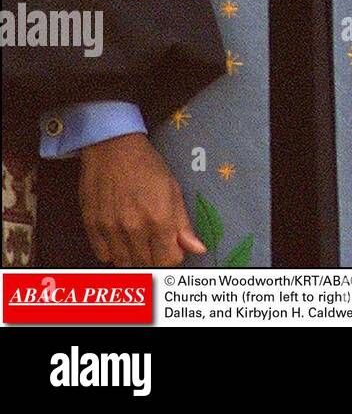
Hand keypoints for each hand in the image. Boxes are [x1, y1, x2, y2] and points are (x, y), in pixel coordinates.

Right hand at [79, 133, 205, 265]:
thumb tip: (198, 249)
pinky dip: (114, 252)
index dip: (174, 256)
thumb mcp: (173, 190)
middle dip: (156, 258)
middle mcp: (134, 229)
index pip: (168, 260)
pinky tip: (121, 238)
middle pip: (147, 264)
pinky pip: (103, 255)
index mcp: (159, 219)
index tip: (173, 247)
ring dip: (135, 257)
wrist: (113, 149)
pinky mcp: (91, 227)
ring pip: (124, 264)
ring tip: (140, 241)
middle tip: (157, 244)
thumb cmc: (148, 166)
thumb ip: (183, 224)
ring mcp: (110, 230)